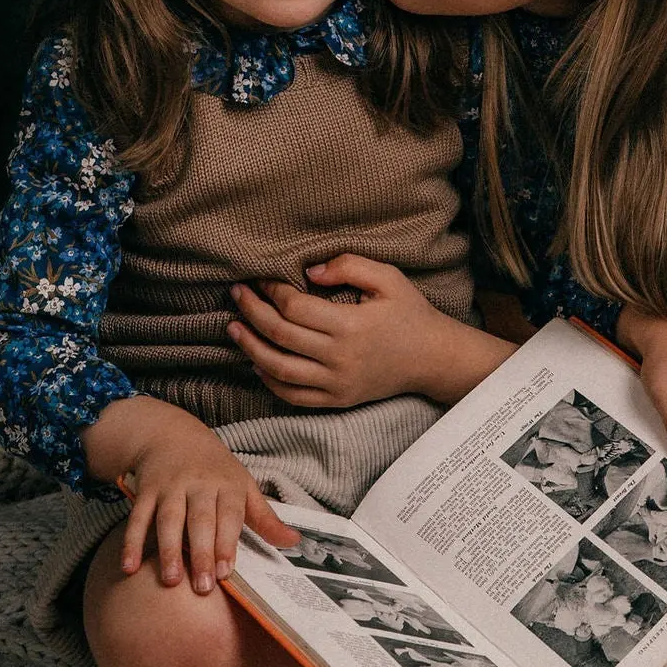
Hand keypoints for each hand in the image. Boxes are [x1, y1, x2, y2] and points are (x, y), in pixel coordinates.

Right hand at [81, 392, 291, 592]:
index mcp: (228, 484)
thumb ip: (265, 518)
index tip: (226, 572)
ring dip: (169, 550)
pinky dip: (132, 542)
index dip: (227, 543)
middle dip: (201, 552)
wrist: (172, 433)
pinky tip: (129, 567)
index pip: (229, 515)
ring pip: (169, 519)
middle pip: (200, 520)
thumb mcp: (243, 486)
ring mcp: (170, 486)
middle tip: (202, 586)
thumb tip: (295, 542)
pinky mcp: (146, 490)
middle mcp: (199, 483)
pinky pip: (138, 518)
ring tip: (170, 580)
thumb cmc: (215, 469)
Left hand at [228, 256, 513, 409]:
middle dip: (251, 313)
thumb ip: (349, 266)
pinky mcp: (336, 400)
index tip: (260, 278)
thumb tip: (309, 270)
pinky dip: (270, 381)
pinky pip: (293, 396)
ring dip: (251, 348)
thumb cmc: (410, 313)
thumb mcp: (388, 278)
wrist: (433, 359)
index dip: (272, 291)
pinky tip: (257, 363)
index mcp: (349, 325)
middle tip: (236, 295)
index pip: (295, 307)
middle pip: (280, 336)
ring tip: (233, 329)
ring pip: (279, 369)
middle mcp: (338, 358)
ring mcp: (336, 384)